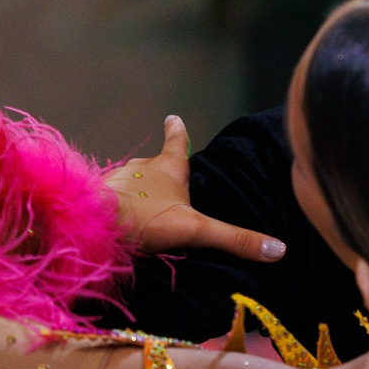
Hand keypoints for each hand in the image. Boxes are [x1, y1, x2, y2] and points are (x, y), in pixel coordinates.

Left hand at [115, 116, 286, 261]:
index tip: (174, 118)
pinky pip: (114, 199)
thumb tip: (278, 250)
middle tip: (171, 182)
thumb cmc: (143, 219)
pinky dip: (121, 207)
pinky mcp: (98, 198)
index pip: (177, 142)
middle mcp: (141, 168)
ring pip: (133, 182)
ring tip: (148, 209)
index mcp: (168, 168)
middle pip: (155, 164)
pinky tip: (124, 224)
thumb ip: (234, 240)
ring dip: (140, 192)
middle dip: (162, 171)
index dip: (177, 131)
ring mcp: (117, 181)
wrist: (90, 225)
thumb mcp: (195, 231)